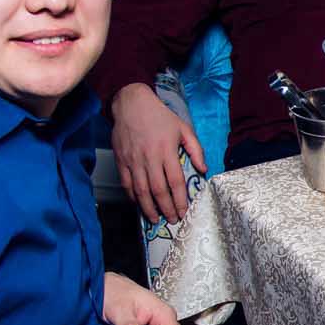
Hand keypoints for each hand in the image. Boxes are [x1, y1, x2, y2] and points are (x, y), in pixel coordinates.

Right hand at [112, 84, 205, 224]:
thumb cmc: (159, 116)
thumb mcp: (183, 128)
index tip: (184, 212)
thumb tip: (203, 170)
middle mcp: (149, 158)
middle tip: (172, 220)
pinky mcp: (121, 160)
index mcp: (166, 150)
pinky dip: (133, 196)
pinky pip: (126, 183)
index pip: (175, 182)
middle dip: (166, 209)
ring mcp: (133, 160)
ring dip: (148, 208)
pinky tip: (139, 204)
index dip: (180, 200)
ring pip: (141, 190)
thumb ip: (195, 149)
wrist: (131, 104)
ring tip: (156, 219)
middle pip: (158, 190)